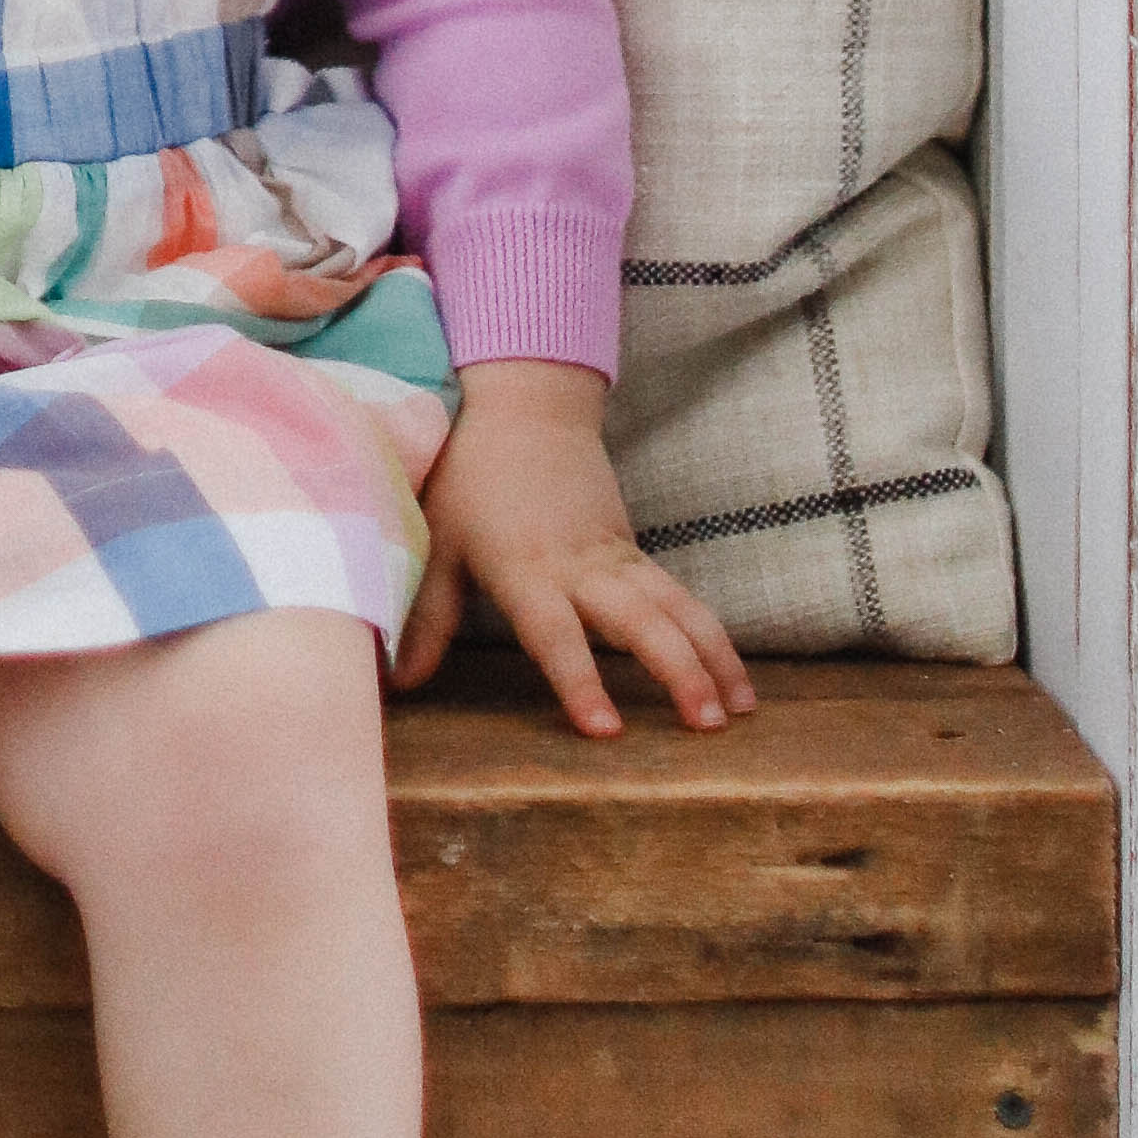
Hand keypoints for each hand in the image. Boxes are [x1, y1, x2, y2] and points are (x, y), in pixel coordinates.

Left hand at [397, 360, 754, 737]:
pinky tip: (733, 676)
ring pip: (677, 608)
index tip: (606, 729)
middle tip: (706, 724)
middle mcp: (580, 567)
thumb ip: (426, 617)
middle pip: (640, 621)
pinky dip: (711, 634)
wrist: (526, 408)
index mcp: (526, 569)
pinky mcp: (634, 551)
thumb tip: (396, 682)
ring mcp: (615, 557)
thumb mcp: (439, 542)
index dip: (580, 680)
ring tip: (741, 710)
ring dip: (713, 656)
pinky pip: (680, 596)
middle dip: (677, 671)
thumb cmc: (470, 477)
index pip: (556, 634)